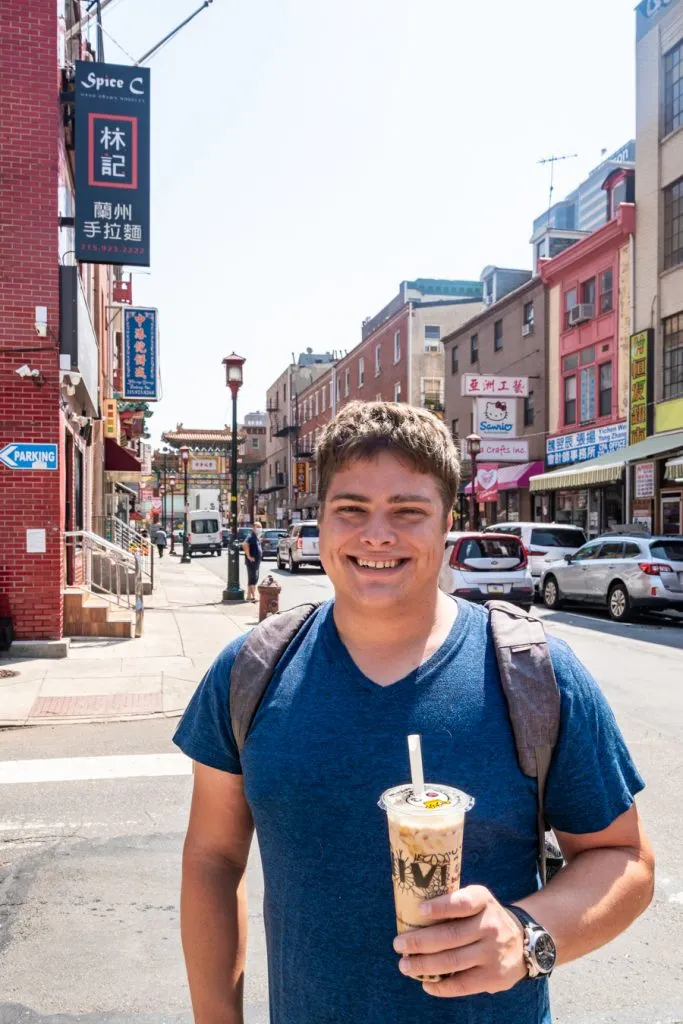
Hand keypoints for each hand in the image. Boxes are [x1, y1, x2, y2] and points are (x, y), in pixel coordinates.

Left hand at [393, 885, 525, 997]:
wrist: (526, 943)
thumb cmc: (486, 919)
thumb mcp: (478, 902)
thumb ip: (454, 905)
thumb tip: (412, 916)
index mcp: (483, 901)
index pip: (462, 903)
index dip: (441, 907)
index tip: (420, 909)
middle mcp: (490, 925)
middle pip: (450, 936)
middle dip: (419, 942)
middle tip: (398, 945)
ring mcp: (493, 952)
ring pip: (452, 961)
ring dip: (424, 965)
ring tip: (405, 966)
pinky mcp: (494, 977)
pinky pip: (462, 984)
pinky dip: (440, 986)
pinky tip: (425, 984)